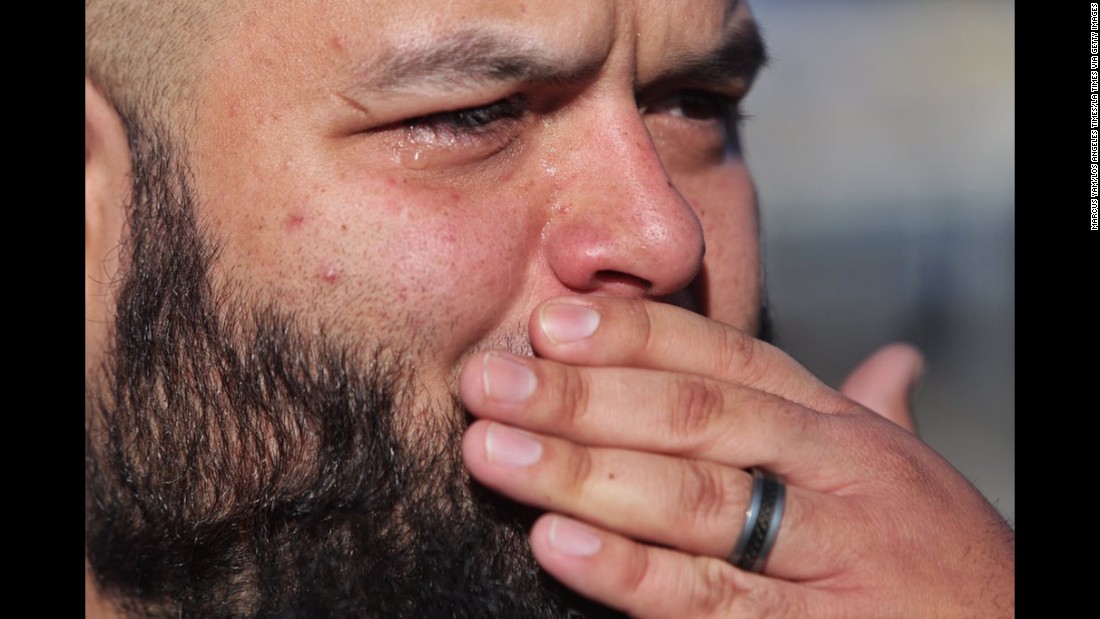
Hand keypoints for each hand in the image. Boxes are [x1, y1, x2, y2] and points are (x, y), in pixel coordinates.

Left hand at [460, 297, 1014, 617]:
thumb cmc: (944, 562)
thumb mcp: (906, 473)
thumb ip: (874, 412)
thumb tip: (893, 358)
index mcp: (841, 430)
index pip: (726, 360)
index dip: (634, 335)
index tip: (549, 319)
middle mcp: (832, 478)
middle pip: (693, 419)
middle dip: (582, 396)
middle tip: (487, 379)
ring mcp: (824, 557)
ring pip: (690, 501)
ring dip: (580, 474)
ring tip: (492, 449)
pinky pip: (707, 601)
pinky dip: (629, 574)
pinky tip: (556, 548)